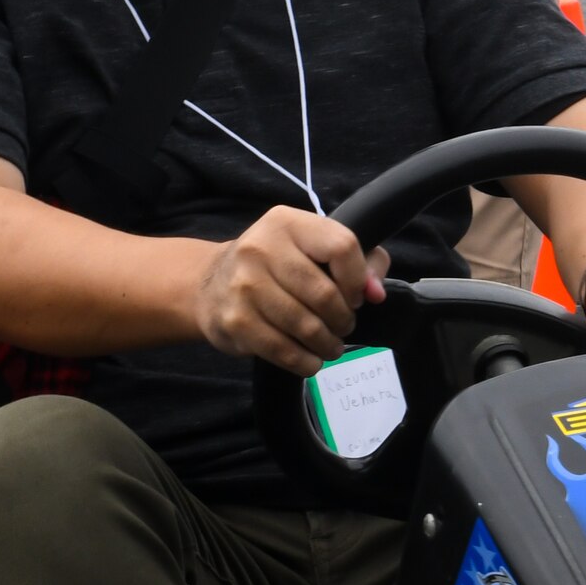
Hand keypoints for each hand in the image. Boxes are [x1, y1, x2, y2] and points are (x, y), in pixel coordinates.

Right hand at [196, 207, 388, 375]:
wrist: (209, 284)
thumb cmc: (274, 265)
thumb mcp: (312, 247)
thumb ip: (359, 261)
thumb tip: (376, 292)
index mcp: (287, 223)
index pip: (341, 246)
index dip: (357, 279)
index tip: (355, 297)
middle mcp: (261, 248)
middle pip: (324, 293)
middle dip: (343, 319)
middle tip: (343, 327)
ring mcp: (244, 285)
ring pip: (306, 326)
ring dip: (327, 344)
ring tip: (330, 345)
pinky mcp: (235, 321)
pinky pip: (282, 349)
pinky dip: (304, 361)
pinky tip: (310, 360)